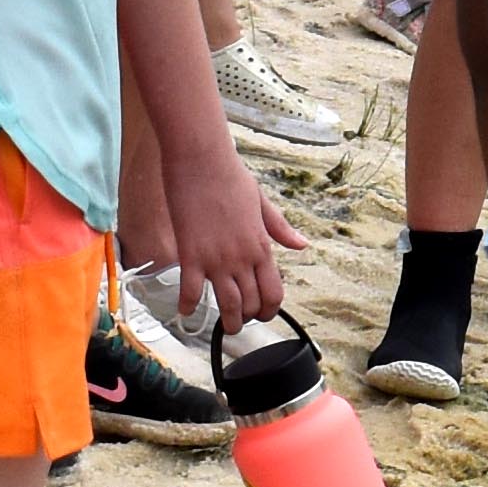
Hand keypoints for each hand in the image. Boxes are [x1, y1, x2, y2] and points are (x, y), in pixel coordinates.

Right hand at [135, 143, 293, 329]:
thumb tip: (302, 245)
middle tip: (242, 320)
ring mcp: (217, 259)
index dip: (270, 310)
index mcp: (262, 246)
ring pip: (227, 304)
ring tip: (224, 325)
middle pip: (252, 303)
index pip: (274, 292)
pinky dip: (188, 304)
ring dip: (226, 321)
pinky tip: (185, 310)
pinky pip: (191, 290)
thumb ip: (281, 229)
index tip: (262, 314)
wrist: (202, 160)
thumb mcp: (263, 203)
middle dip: (249, 318)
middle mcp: (242, 258)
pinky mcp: (191, 254)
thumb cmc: (231, 177)